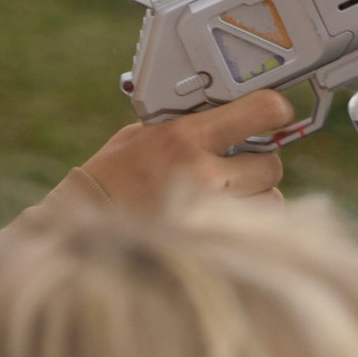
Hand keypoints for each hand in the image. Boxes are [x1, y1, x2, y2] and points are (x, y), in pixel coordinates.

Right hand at [72, 91, 292, 212]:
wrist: (81, 231)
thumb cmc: (108, 180)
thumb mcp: (139, 136)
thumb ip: (184, 126)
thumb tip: (229, 116)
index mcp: (184, 136)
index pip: (261, 111)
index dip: (276, 111)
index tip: (276, 114)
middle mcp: (202, 173)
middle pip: (272, 164)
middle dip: (260, 166)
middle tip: (237, 168)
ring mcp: (210, 213)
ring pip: (270, 201)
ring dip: (255, 199)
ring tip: (225, 199)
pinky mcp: (212, 245)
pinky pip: (255, 233)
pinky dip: (247, 228)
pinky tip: (221, 224)